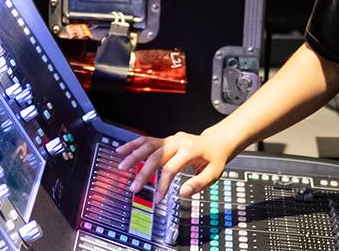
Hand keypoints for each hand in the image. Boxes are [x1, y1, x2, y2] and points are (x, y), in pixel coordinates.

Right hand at [114, 131, 235, 206]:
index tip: (158, 198)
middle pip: (156, 156)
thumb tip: (183, 193)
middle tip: (134, 188)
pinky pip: (147, 140)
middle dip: (143, 173)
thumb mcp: (213, 173)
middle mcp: (178, 142)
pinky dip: (134, 145)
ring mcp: (170, 139)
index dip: (163, 184)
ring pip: (148, 145)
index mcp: (190, 150)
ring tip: (122, 166)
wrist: (216, 142)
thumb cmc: (214, 159)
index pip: (171, 168)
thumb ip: (199, 183)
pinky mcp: (165, 139)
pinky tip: (121, 149)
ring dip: (134, 155)